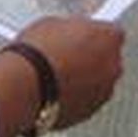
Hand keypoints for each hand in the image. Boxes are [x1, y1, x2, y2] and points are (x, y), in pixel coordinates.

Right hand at [16, 16, 125, 131]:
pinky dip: (75, 97)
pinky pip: (86, 101)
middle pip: (108, 59)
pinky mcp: (89, 112)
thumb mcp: (54, 24)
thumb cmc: (38, 52)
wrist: (24, 86)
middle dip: (91, 58)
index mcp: (110, 37)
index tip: (81, 36)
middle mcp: (114, 66)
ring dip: (84, 80)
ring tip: (56, 75)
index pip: (110, 32)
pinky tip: (55, 91)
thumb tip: (69, 34)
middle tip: (67, 55)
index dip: (93, 34)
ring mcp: (104, 92)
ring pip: (98, 83)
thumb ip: (72, 30)